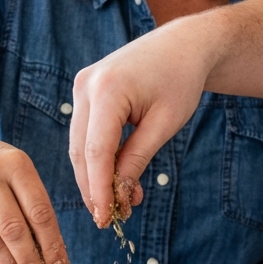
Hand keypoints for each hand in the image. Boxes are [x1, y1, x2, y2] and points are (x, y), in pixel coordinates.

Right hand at [70, 18, 215, 226]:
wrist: (182, 44)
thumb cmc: (180, 80)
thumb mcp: (164, 124)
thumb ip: (137, 158)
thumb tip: (118, 194)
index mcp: (107, 90)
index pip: (95, 152)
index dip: (99, 189)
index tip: (105, 219)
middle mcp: (86, 85)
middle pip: (81, 150)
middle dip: (94, 187)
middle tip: (110, 218)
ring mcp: (82, 85)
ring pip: (79, 144)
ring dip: (96, 176)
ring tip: (120, 202)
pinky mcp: (86, 90)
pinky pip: (86, 132)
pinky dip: (98, 157)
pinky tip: (117, 178)